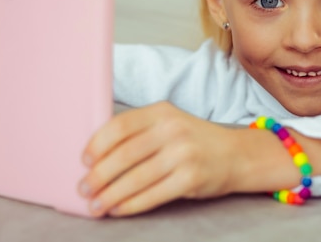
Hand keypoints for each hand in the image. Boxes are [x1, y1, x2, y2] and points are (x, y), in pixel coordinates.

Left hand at [79, 101, 241, 216]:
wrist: (236, 155)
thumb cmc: (194, 140)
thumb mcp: (170, 123)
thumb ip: (139, 132)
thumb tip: (97, 156)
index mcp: (162, 112)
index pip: (120, 125)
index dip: (96, 144)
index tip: (83, 161)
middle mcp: (172, 129)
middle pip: (124, 154)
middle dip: (98, 175)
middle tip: (83, 189)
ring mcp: (183, 154)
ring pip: (135, 178)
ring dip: (110, 195)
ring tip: (96, 205)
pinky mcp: (191, 179)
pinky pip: (152, 195)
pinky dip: (130, 205)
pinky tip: (118, 209)